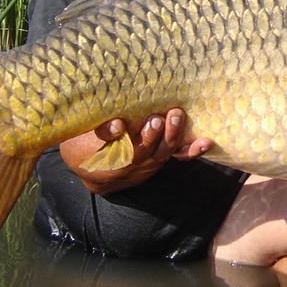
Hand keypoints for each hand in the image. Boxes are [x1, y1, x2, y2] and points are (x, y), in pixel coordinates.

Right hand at [59, 108, 212, 194]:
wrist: (96, 170)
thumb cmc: (85, 145)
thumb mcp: (82, 137)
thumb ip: (98, 130)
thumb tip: (116, 125)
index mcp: (109, 157)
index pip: (113, 147)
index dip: (115, 136)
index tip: (118, 125)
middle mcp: (133, 162)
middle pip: (144, 150)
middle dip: (152, 135)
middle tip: (155, 118)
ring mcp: (150, 161)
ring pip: (164, 152)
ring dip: (173, 135)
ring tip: (176, 116)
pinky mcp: (162, 157)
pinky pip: (179, 156)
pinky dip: (192, 150)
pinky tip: (205, 142)